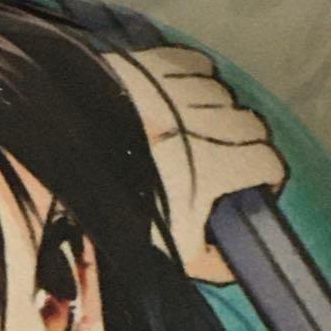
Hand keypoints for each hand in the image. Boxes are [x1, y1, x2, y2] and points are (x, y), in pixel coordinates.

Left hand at [105, 46, 285, 283]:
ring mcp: (180, 91)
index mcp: (220, 165)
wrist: (61, 160)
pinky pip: (193, 65)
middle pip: (251, 125)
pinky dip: (194, 79)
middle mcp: (209, 121)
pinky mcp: (153, 67)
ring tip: (195, 131)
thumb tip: (233, 266)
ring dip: (217, 111)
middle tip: (224, 163)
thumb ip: (211, 260)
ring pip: (223, 94)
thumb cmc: (119, 210)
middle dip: (245, 145)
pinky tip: (179, 97)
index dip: (267, 178)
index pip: (270, 163)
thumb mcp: (170, 250)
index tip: (256, 188)